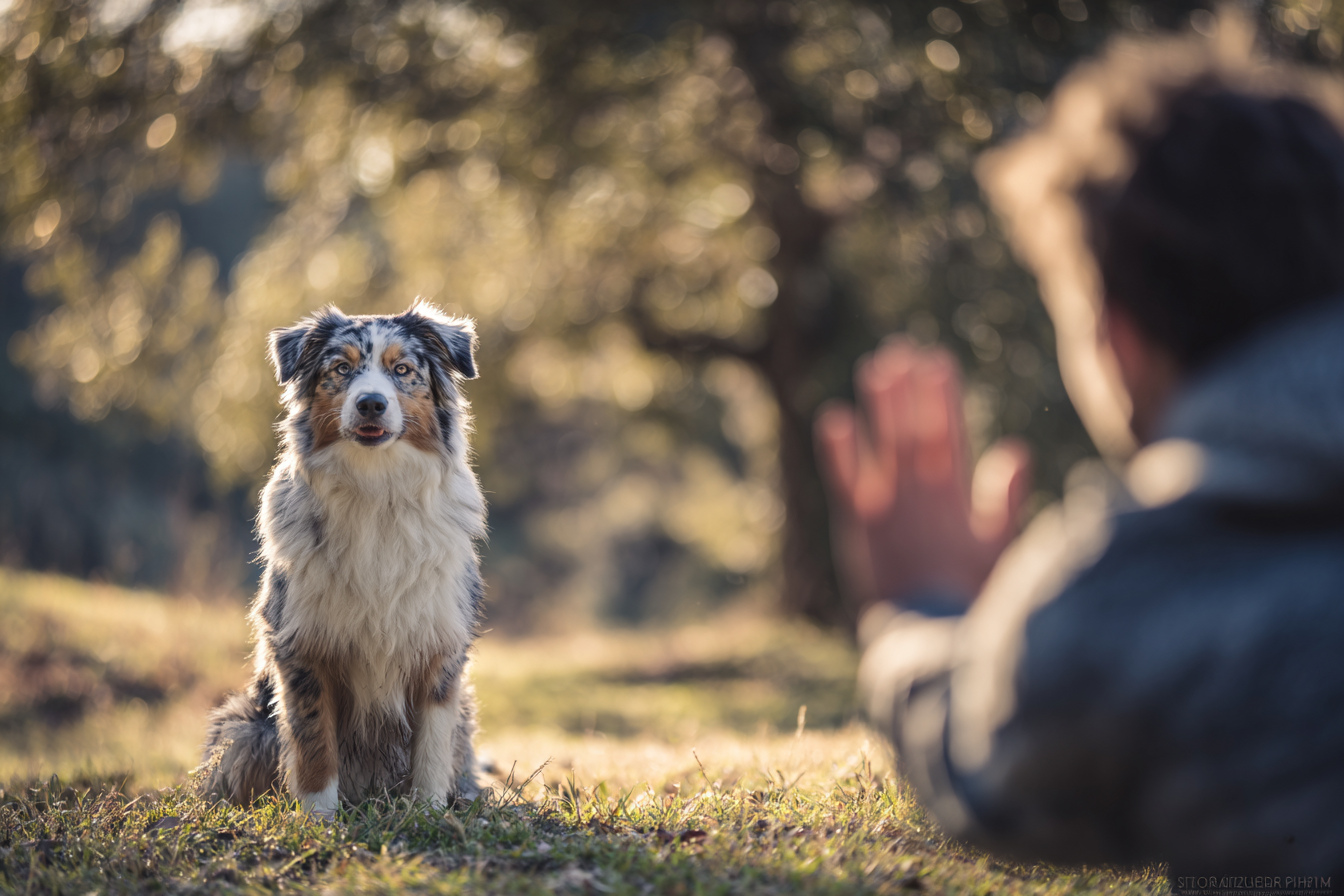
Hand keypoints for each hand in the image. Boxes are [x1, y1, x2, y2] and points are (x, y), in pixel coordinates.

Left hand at [815, 340, 1031, 611]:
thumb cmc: (970, 600)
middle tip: (902, 350)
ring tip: (874, 369)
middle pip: (915, 433)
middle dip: (910, 391)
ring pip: (885, 448)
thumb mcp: (999, 549)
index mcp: (956, 500)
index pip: (950, 435)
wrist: (932, 641)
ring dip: (879, 408)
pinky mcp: (860, 528)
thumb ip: (1006, 499)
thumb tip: (1018, 449)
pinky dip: (840, 451)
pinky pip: (847, 482)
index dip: (942, 397)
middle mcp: (921, 496)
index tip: (937, 360)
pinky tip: (832, 418)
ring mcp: (889, 510)